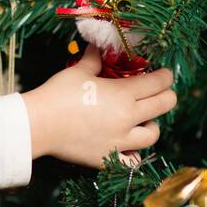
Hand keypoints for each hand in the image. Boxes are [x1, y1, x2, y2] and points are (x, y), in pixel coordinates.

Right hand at [20, 44, 175, 168]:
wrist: (39, 124)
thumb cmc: (57, 94)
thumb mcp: (78, 71)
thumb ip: (94, 59)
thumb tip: (97, 45)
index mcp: (122, 94)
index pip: (156, 83)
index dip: (165, 77)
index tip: (166, 74)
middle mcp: (127, 118)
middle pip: (163, 106)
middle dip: (168, 96)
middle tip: (164, 93)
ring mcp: (119, 141)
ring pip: (152, 134)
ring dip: (152, 125)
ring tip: (144, 120)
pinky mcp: (107, 158)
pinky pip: (131, 161)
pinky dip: (133, 154)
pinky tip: (128, 146)